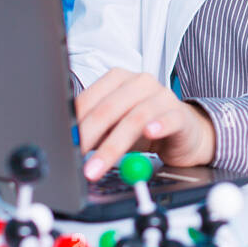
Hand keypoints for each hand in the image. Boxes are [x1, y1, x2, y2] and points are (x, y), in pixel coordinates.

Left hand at [74, 70, 216, 179]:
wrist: (184, 131)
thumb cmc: (146, 126)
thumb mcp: (115, 125)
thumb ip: (94, 129)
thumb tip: (67, 141)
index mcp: (118, 79)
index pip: (91, 98)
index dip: (75, 122)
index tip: (63, 143)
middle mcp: (140, 82)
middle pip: (109, 108)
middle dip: (88, 136)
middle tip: (76, 156)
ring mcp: (162, 96)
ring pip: (134, 119)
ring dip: (112, 146)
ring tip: (97, 167)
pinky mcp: (180, 113)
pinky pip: (168, 119)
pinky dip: (158, 126)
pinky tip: (151, 134)